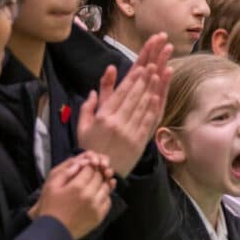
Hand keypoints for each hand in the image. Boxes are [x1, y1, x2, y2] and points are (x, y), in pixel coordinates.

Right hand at [35, 153, 115, 239]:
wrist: (54, 231)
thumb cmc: (50, 208)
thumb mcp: (51, 187)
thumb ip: (65, 172)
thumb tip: (79, 163)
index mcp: (77, 186)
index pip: (90, 169)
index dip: (88, 166)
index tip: (85, 169)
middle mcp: (90, 195)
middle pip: (100, 177)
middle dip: (96, 173)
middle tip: (90, 176)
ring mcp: (96, 206)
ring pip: (106, 188)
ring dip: (102, 184)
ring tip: (94, 185)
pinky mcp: (99, 216)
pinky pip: (108, 201)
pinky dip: (104, 196)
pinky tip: (97, 196)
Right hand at [78, 33, 172, 175]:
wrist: (99, 173)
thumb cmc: (90, 147)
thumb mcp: (82, 127)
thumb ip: (88, 107)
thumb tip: (93, 91)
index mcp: (103, 118)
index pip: (120, 94)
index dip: (131, 80)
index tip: (139, 67)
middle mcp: (117, 123)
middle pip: (133, 97)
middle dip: (144, 79)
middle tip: (153, 65)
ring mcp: (129, 133)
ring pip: (142, 107)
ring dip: (150, 89)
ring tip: (157, 75)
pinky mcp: (138, 142)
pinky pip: (147, 122)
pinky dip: (152, 108)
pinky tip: (156, 97)